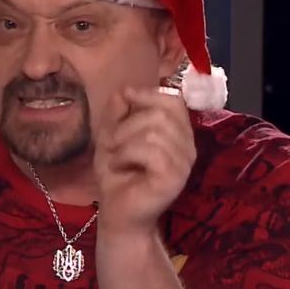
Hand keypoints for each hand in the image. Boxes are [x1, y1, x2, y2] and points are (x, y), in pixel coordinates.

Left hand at [93, 87, 195, 235]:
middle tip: (113, 142)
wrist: (116, 211)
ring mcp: (184, 163)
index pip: (174, 100)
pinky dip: (127, 153)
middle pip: (163, 112)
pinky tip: (120, 165)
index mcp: (177, 133)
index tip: (126, 100)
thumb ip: (118, 111)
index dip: (148, 94)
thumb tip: (126, 89)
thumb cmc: (117, 173)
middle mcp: (187, 146)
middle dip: (128, 122)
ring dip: (124, 140)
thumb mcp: (112, 134)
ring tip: (116, 155)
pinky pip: (152, 150)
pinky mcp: (175, 178)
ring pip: (155, 130)